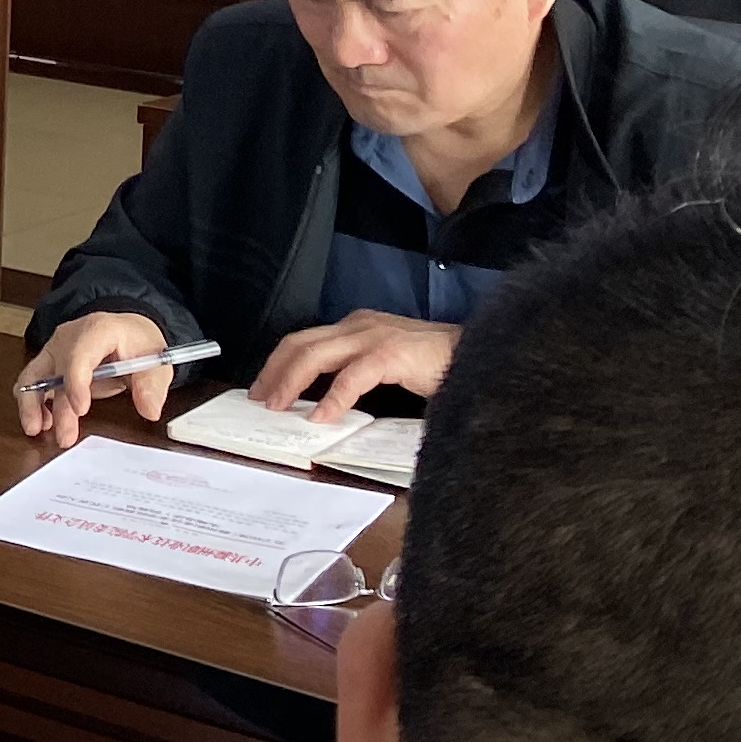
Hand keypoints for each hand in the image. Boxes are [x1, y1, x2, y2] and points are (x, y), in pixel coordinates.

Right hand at [14, 310, 176, 448]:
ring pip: (33, 375)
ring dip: (32, 404)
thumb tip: (149, 409)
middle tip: (65, 436)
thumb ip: (152, 385)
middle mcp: (69, 337)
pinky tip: (42, 422)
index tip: (80, 409)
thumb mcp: (155, 361)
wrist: (126, 331)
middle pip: (56, 371)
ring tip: (37, 429)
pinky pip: (32, 382)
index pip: (79, 354)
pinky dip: (33, 403)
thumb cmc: (137, 343)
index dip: (76, 382)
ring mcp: (55, 349)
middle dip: (58, 407)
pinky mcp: (49, 362)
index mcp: (98, 330)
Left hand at [255, 311, 457, 418]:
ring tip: (277, 406)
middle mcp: (359, 325)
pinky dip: (332, 398)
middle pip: (299, 343)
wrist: (481, 355)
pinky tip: (321, 416)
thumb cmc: (438, 363)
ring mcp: (374, 337)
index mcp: (357, 326)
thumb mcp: (387, 363)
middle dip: (273, 371)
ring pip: (315, 355)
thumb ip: (357, 371)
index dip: (278, 363)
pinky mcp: (391, 355)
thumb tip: (324, 400)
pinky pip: (352, 377)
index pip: (304, 340)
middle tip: (258, 398)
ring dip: (290, 382)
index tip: (262, 386)